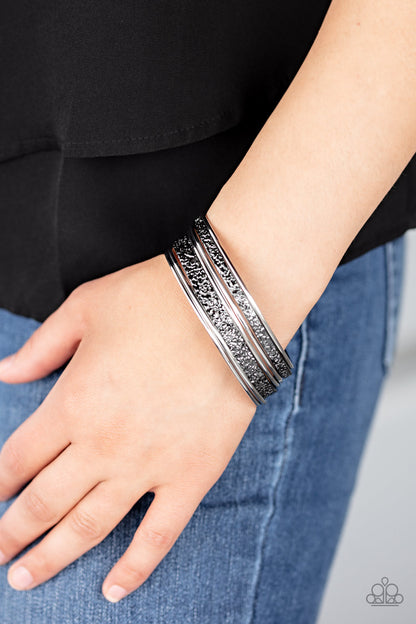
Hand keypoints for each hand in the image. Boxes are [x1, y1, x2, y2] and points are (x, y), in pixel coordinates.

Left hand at [0, 253, 257, 601]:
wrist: (228, 309)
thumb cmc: (155, 300)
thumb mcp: (86, 308)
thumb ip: (42, 346)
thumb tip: (4, 372)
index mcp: (72, 403)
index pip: (18, 460)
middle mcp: (102, 445)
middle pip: (44, 503)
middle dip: (11, 533)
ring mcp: (148, 466)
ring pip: (90, 527)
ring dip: (52, 557)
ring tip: (25, 579)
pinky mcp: (191, 475)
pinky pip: (159, 534)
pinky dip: (135, 567)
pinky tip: (114, 591)